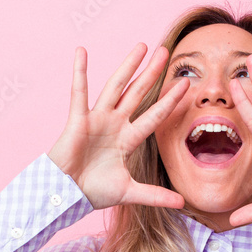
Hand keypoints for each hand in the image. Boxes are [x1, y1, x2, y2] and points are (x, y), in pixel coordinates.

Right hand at [48, 43, 188, 209]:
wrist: (66, 195)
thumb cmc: (93, 192)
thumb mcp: (129, 192)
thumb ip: (155, 195)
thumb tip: (182, 204)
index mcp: (127, 139)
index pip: (154, 116)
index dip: (170, 101)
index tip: (185, 85)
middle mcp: (115, 124)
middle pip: (138, 94)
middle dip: (152, 74)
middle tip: (165, 51)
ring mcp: (97, 119)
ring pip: (116, 87)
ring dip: (128, 66)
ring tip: (141, 47)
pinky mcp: (78, 119)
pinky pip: (79, 92)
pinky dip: (79, 72)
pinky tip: (82, 52)